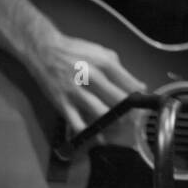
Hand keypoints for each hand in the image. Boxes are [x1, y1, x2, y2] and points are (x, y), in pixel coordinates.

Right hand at [27, 29, 146, 137]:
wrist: (44, 51)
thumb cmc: (75, 51)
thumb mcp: (100, 51)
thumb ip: (117, 68)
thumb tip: (134, 84)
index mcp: (104, 63)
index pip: (129, 84)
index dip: (139, 96)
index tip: (142, 102)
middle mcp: (92, 77)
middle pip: (118, 100)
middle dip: (130, 111)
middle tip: (134, 117)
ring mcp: (76, 92)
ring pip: (101, 113)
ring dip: (113, 123)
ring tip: (119, 126)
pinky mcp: (63, 103)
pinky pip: (78, 123)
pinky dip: (89, 133)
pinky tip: (98, 136)